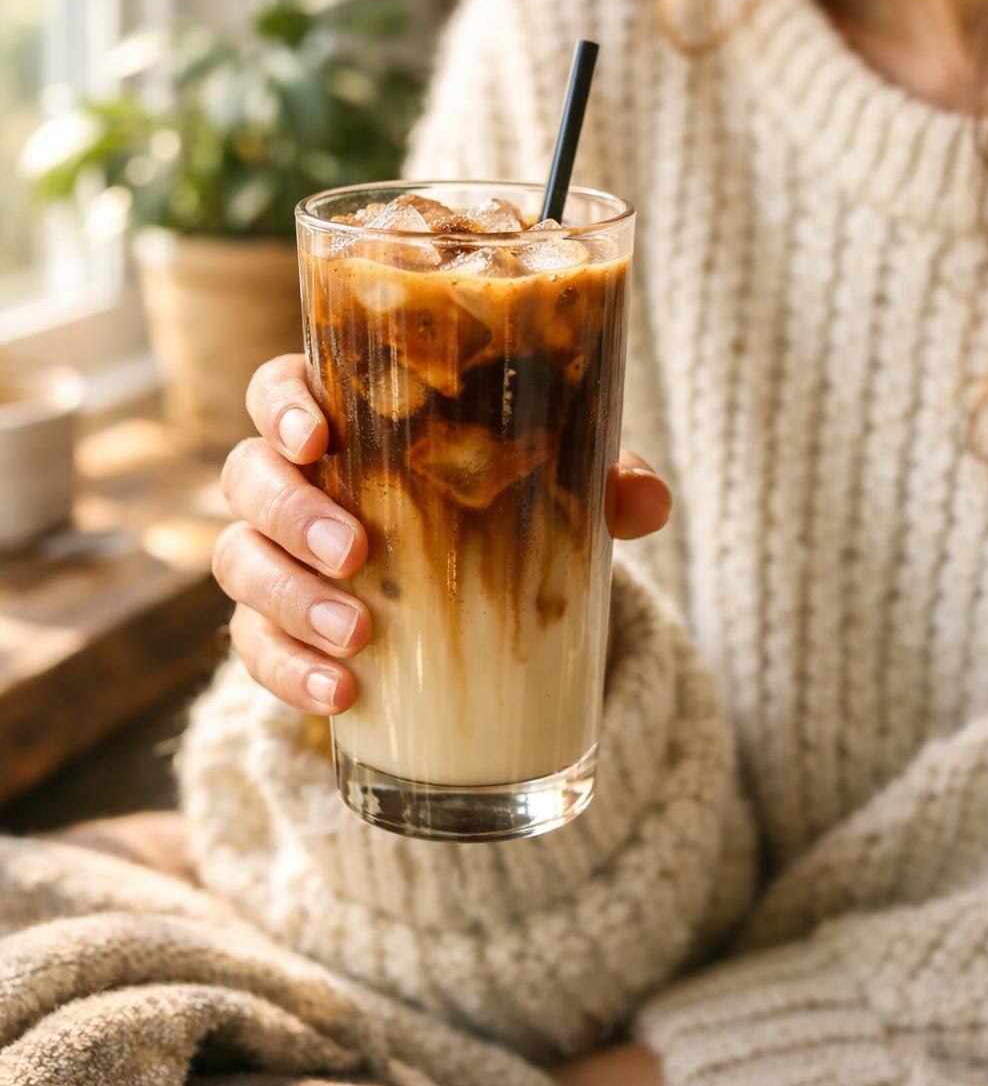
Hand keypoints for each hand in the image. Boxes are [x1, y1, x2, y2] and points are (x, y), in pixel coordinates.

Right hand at [214, 354, 672, 716]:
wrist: (478, 592)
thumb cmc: (498, 506)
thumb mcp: (551, 485)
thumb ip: (598, 478)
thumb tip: (648, 501)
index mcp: (345, 419)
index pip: (280, 389)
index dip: (282, 406)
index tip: (318, 436)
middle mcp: (294, 481)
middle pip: (248, 476)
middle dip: (292, 514)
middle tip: (356, 552)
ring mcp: (276, 557)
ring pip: (240, 564)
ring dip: (289, 600)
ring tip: (358, 638)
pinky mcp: (278, 630)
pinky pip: (254, 649)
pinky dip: (289, 674)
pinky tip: (341, 696)